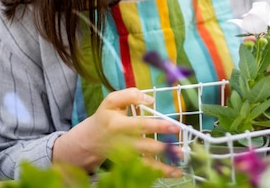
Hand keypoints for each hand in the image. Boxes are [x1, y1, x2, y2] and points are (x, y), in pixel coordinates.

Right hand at [53, 87, 181, 176]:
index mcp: (117, 125)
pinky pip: (144, 170)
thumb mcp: (111, 101)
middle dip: (163, 149)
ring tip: (179, 167)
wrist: (89, 140)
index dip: (157, 127)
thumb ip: (130, 95)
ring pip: (144, 163)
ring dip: (163, 167)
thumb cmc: (105, 117)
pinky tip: (174, 172)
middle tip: (180, 150)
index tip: (173, 127)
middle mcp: (121, 142)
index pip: (140, 125)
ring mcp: (124, 155)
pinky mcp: (127, 164)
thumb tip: (150, 100)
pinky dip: (159, 173)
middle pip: (144, 147)